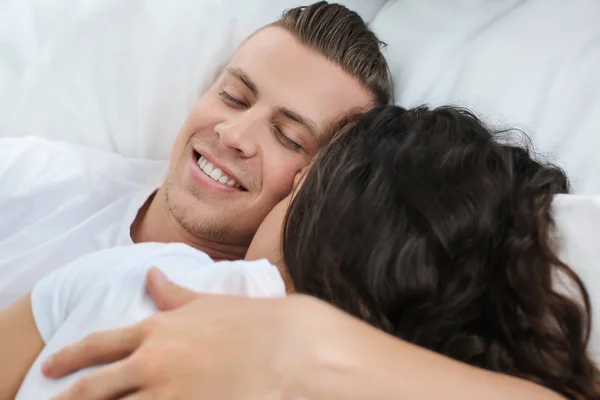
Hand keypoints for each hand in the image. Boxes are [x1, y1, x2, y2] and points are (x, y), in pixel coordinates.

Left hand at [42, 268, 343, 398]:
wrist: (289, 346)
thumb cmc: (251, 321)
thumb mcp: (206, 302)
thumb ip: (173, 293)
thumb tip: (150, 273)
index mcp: (157, 330)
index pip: (99, 344)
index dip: (71, 357)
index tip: (51, 366)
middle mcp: (153, 362)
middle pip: (94, 389)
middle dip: (69, 399)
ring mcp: (168, 393)